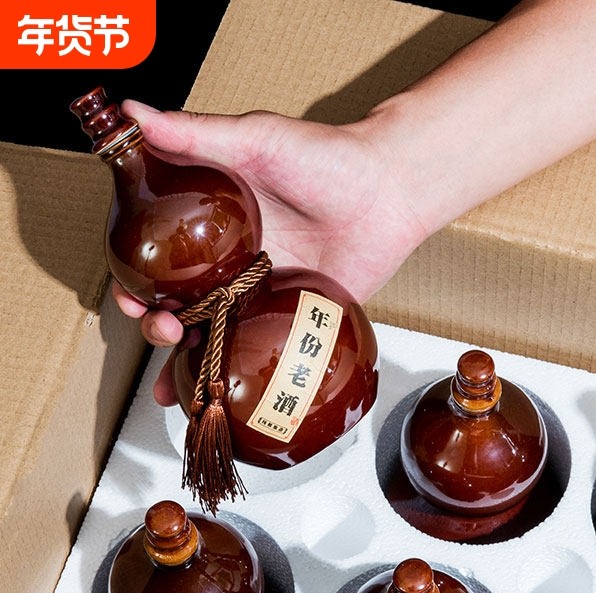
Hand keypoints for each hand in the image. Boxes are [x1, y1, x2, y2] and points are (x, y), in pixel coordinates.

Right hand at [113, 99, 428, 404]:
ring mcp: (261, 292)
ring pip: (213, 333)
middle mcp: (231, 263)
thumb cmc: (327, 158)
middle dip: (158, 324)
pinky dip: (235, 373)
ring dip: (187, 359)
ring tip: (178, 376)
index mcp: (213, 225)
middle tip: (160, 327)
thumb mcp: (256, 141)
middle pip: (179, 303)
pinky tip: (216, 395)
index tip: (127, 294)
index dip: (135, 280)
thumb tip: (133, 114)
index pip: (159, 259)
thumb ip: (196, 135)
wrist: (388, 190)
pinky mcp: (293, 313)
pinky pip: (259, 348)